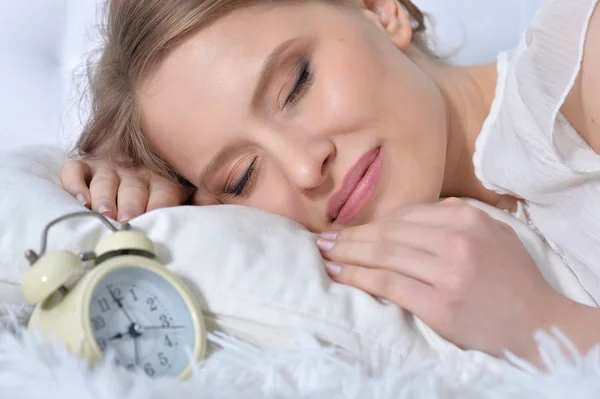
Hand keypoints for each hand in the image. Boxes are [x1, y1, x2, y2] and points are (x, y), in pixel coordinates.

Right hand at [60, 158, 191, 222]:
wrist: (135, 150)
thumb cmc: (160, 186)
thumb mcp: (183, 191)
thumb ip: (198, 201)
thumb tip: (212, 212)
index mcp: (162, 180)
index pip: (163, 194)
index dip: (158, 207)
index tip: (154, 222)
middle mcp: (135, 172)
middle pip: (133, 190)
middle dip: (130, 205)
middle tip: (127, 220)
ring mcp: (109, 167)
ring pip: (105, 181)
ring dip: (104, 198)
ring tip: (104, 213)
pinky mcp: (85, 164)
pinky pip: (74, 171)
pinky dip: (75, 185)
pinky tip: (81, 200)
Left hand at [317, 199, 566, 359]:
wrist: (539, 325)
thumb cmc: (514, 280)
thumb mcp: (493, 234)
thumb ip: (455, 218)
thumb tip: (410, 215)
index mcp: (467, 218)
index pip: (404, 215)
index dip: (370, 223)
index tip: (347, 228)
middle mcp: (455, 240)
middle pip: (387, 233)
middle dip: (350, 236)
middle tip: (323, 239)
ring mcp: (447, 272)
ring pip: (382, 255)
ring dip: (346, 253)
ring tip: (324, 253)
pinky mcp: (439, 303)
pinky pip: (387, 283)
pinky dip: (357, 276)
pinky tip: (338, 273)